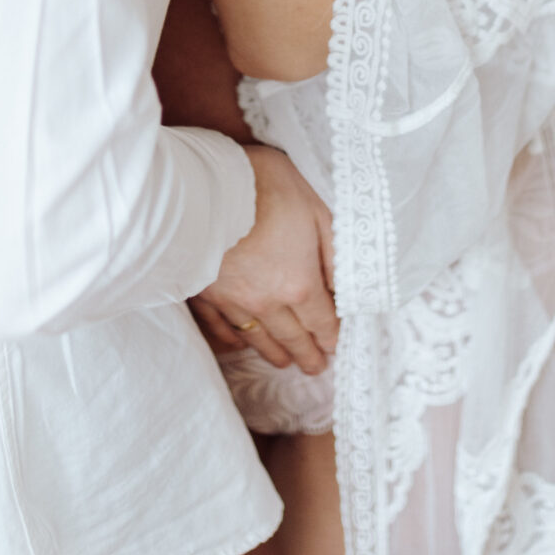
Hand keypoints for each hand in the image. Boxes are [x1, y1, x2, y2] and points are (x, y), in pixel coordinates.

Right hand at [192, 144, 337, 372]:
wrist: (206, 187)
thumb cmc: (267, 189)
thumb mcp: (317, 213)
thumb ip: (335, 256)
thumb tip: (348, 288)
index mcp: (299, 285)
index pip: (322, 324)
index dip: (332, 339)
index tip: (336, 348)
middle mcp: (268, 302)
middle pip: (292, 338)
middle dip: (307, 355)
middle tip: (315, 367)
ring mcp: (234, 301)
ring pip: (258, 338)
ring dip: (275, 353)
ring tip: (284, 362)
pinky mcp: (206, 294)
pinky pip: (221, 327)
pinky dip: (232, 339)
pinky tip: (239, 344)